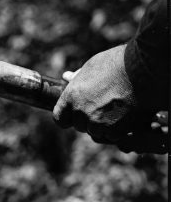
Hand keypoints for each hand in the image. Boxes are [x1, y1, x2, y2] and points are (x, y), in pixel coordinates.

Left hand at [53, 45, 167, 153]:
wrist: (142, 70)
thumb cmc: (117, 63)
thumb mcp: (92, 66)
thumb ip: (78, 77)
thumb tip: (66, 77)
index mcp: (72, 96)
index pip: (59, 118)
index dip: (67, 118)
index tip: (74, 115)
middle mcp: (81, 111)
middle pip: (79, 126)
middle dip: (88, 120)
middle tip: (102, 108)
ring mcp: (97, 122)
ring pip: (95, 133)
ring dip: (103, 126)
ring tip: (114, 111)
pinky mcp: (114, 130)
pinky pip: (111, 137)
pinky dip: (117, 131)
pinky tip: (124, 117)